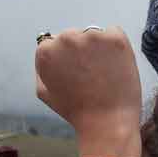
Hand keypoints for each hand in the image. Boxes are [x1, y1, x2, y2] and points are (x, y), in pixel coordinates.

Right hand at [35, 26, 142, 156]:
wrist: (107, 122)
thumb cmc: (76, 111)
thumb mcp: (45, 92)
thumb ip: (42, 67)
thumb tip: (48, 50)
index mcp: (46, 50)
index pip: (54, 42)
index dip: (66, 59)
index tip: (74, 73)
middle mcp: (67, 38)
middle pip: (75, 36)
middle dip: (82, 51)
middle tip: (91, 75)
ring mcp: (92, 36)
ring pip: (94, 35)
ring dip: (99, 48)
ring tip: (104, 74)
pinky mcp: (115, 38)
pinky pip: (114, 34)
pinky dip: (115, 47)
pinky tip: (115, 67)